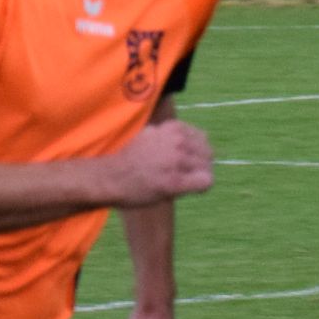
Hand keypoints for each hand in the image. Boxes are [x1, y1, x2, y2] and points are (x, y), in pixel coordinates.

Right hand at [93, 119, 213, 207]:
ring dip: (198, 176)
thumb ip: (170, 134)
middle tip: (186, 175)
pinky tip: (189, 190)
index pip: (202, 138)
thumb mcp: (150, 134)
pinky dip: (201, 187)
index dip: (196, 152)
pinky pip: (205, 182)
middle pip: (208, 153)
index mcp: (172, 128)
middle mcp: (177, 141)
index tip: (184, 162)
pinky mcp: (176, 182)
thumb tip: (191, 136)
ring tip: (183, 183)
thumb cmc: (130, 159)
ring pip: (207, 168)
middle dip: (200, 164)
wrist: (111, 178)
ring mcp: (177, 161)